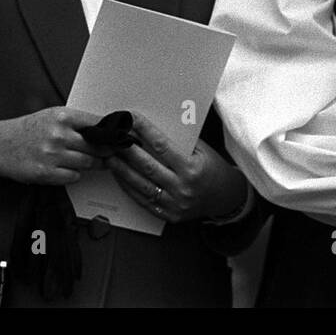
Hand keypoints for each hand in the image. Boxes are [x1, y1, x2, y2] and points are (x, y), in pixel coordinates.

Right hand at [0, 107, 107, 185]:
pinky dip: (74, 174)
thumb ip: (78, 122)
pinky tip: (68, 168)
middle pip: (98, 146)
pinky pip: (74, 177)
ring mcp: (52, 154)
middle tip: (111, 153)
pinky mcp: (45, 173)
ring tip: (90, 160)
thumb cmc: (29, 130)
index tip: (122, 138)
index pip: (99, 124)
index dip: (113, 133)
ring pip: (88, 163)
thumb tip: (108, 128)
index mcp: (63, 116)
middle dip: (106, 151)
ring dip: (93, 164)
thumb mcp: (53, 116)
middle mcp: (58, 134)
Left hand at [106, 114, 246, 222]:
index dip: (145, 131)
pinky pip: (143, 201)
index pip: (162, 146)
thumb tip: (153, 130)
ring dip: (122, 170)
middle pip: (147, 166)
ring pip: (141, 185)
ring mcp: (175, 204)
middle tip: (112, 138)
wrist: (226, 197)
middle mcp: (182, 187)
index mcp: (192, 168)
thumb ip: (181, 142)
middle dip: (127, 150)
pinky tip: (119, 177)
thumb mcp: (203, 151)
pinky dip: (129, 188)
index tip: (131, 119)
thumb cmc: (213, 169)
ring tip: (109, 157)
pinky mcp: (169, 215)